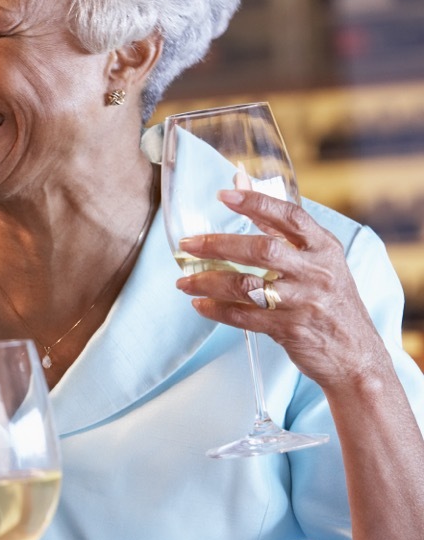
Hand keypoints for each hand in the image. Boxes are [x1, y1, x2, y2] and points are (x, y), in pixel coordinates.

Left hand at [175, 188, 389, 386]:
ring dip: (208, 282)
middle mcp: (316, 273)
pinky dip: (217, 310)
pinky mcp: (290, 330)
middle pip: (262, 251)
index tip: (224, 195)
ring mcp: (304, 302)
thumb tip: (241, 184)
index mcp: (325, 248)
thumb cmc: (330, 301)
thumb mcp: (319, 261)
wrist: (356, 355)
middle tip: (187, 245)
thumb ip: (282, 228)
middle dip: (219, 245)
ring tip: (184, 281)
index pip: (290, 217)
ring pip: (247, 286)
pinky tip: (200, 304)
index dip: (256, 203)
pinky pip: (244, 317)